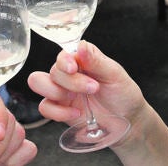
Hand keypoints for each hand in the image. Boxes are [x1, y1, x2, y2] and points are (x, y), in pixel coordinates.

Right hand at [28, 41, 146, 139]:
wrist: (128, 120)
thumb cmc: (123, 93)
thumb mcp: (114, 74)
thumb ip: (96, 60)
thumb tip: (81, 45)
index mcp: (81, 61)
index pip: (62, 55)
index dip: (64, 61)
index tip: (74, 68)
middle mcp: (69, 74)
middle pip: (53, 70)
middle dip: (71, 81)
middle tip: (93, 88)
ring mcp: (62, 91)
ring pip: (39, 83)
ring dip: (58, 92)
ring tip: (81, 100)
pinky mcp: (59, 109)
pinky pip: (44, 107)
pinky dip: (58, 112)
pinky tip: (76, 113)